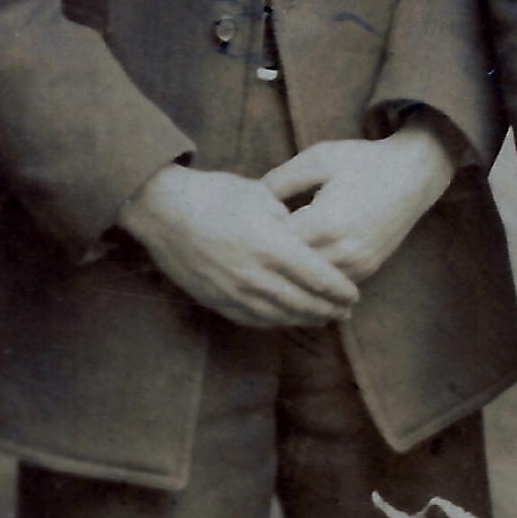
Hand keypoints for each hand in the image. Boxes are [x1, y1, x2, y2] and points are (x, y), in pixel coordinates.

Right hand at [117, 164, 358, 328]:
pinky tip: (285, 319)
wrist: (163, 210)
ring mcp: (233, 292)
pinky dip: (274, 322)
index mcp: (272, 246)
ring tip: (322, 319)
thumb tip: (308, 235)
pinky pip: (252, 319)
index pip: (319, 278)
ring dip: (304, 320)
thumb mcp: (261, 196)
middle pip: (303, 303)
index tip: (354, 295)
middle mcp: (255, 275)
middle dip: (329, 310)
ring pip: (279, 316)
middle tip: (345, 313)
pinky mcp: (215, 300)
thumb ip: (290, 220)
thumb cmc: (214, 195)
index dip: (340, 291)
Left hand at [263, 124, 455, 285]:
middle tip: (246, 257)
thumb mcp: (318, 158)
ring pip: (311, 285)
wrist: (412, 175)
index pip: (277, 247)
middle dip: (270, 263)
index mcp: (326, 223)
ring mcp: (358, 265)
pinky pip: (330, 286)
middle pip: (291, 271)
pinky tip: (296, 272)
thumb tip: (250, 200)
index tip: (240, 236)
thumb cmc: (363, 161)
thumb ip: (280, 179)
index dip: (255, 242)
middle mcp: (343, 251)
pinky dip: (312, 281)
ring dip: (291, 277)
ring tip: (267, 268)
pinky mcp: (367, 270)